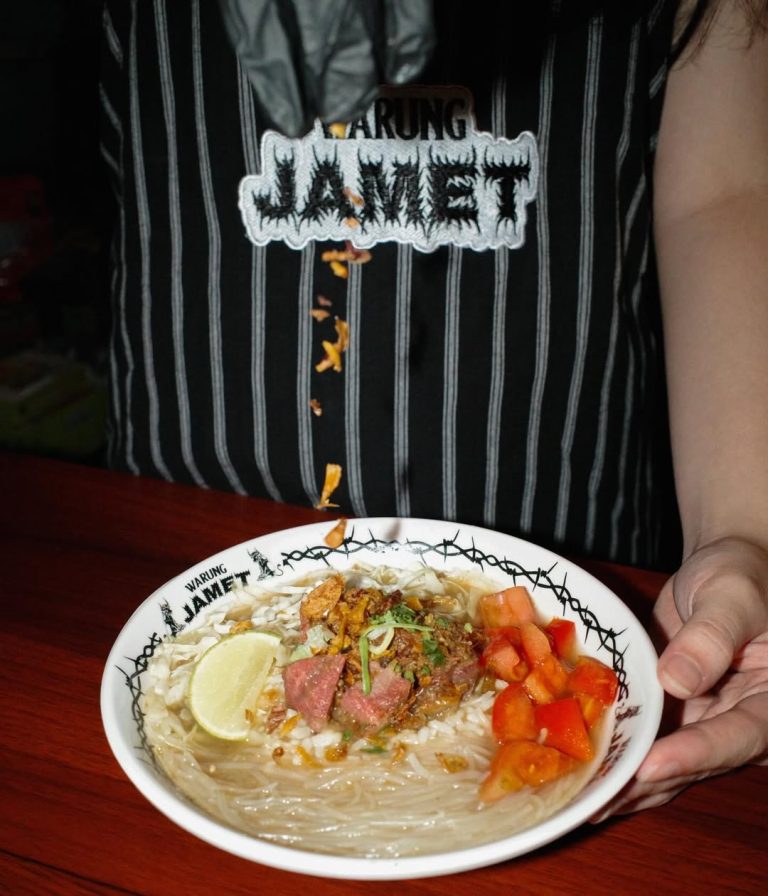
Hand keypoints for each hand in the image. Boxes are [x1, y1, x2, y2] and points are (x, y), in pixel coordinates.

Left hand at [596, 537, 767, 817]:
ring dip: (628, 783)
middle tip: (598, 801)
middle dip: (646, 782)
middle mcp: (744, 724)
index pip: (735, 736)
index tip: (649, 766)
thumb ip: (710, 635)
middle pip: (697, 762)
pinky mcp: (678, 717)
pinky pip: (650, 742)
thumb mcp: (731, 595)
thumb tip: (676, 680)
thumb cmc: (739, 576)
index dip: (691, 754)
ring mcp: (708, 724)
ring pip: (671, 764)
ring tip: (583, 801)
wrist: (726, 571)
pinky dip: (620, 757)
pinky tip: (585, 774)